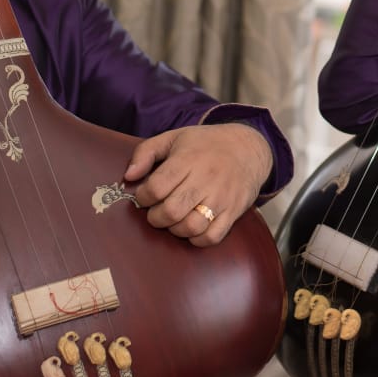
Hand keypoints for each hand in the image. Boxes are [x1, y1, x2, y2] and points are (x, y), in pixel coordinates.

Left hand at [122, 123, 272, 246]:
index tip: (145, 196)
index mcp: (188, 159)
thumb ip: (145, 153)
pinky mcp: (233, 211)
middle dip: (155, 217)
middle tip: (156, 211)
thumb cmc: (206, 144)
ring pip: (191, 227)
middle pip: (172, 211)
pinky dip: (197, 239)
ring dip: (175, 229)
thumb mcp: (174, 137)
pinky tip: (191, 228)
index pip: (156, 187)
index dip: (143, 197)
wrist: (248, 148)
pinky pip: (212, 236)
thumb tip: (129, 177)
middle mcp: (206, 179)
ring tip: (173, 220)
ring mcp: (222, 197)